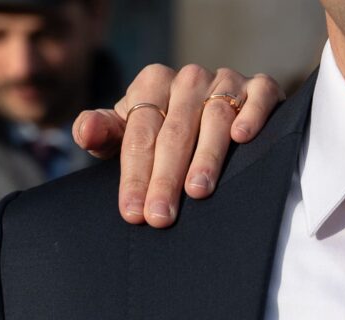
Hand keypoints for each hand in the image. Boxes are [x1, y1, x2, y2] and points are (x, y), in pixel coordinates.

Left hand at [73, 65, 284, 226]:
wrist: (205, 111)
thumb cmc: (157, 131)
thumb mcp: (125, 132)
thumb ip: (102, 133)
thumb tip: (85, 131)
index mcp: (152, 84)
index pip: (140, 134)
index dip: (134, 176)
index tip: (132, 213)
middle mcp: (188, 79)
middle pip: (174, 132)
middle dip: (165, 178)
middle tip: (161, 216)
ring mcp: (226, 80)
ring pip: (214, 118)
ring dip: (206, 156)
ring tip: (198, 191)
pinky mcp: (259, 87)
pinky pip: (258, 96)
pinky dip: (251, 114)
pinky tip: (242, 138)